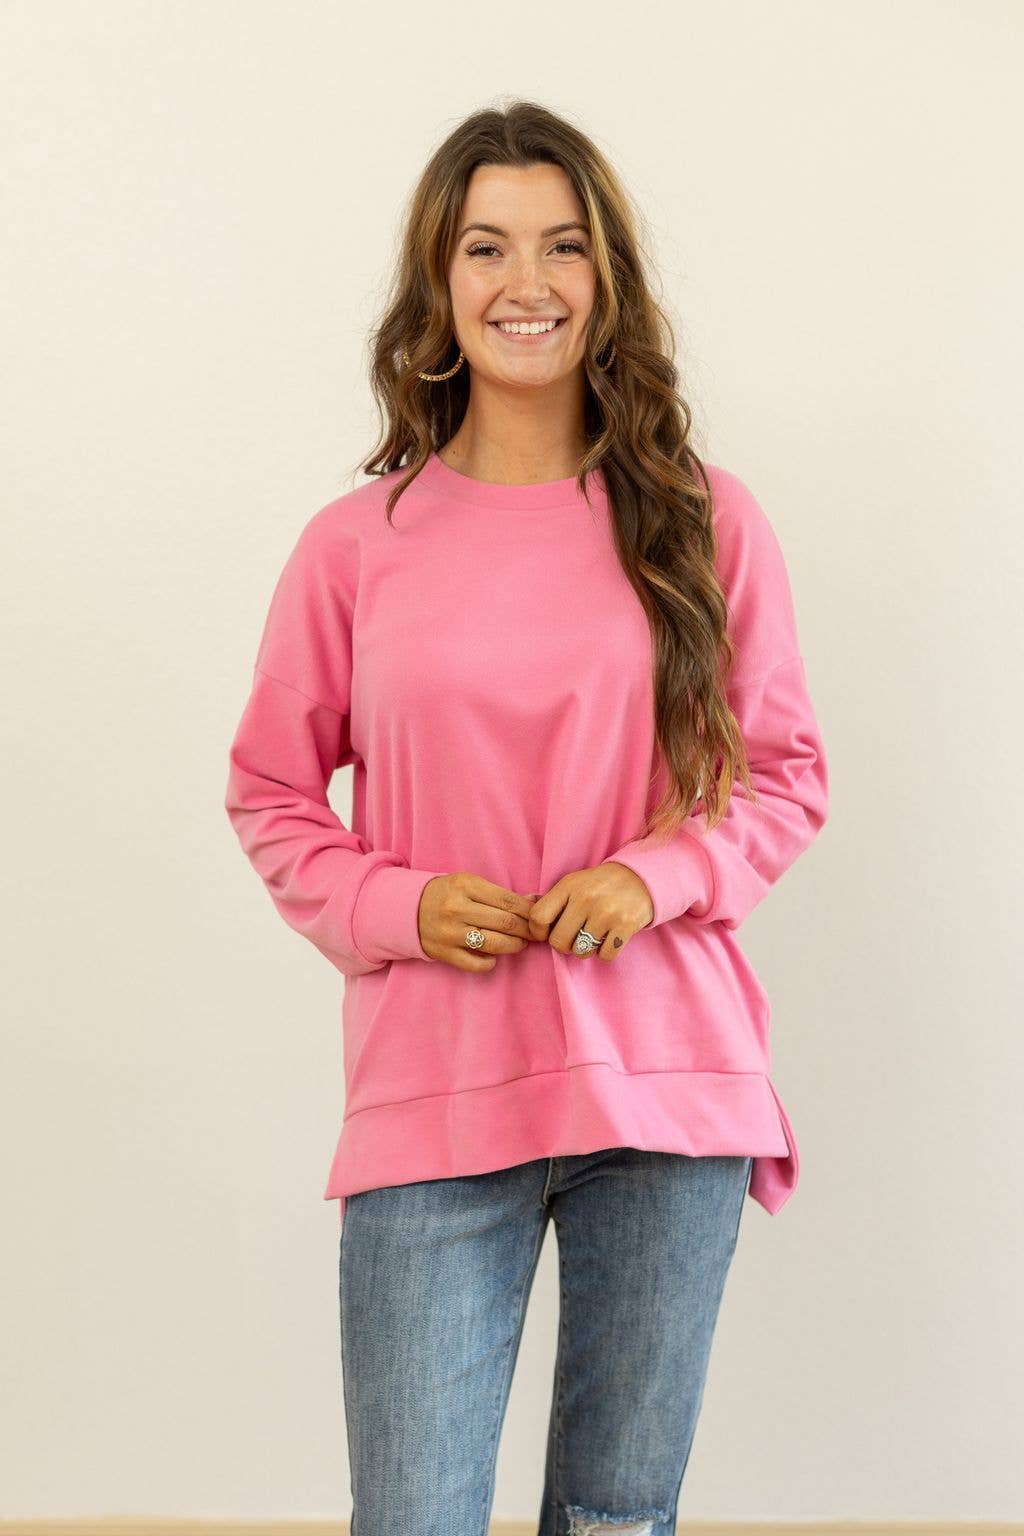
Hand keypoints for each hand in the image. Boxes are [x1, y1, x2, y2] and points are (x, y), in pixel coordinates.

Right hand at [417, 871, 545, 971]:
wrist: (407, 909)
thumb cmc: (446, 894)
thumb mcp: (469, 884)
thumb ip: (500, 894)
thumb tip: (534, 902)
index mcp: (465, 885)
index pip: (508, 901)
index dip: (530, 911)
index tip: (540, 917)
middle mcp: (457, 908)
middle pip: (505, 923)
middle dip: (527, 930)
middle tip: (535, 933)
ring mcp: (450, 932)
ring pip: (495, 944)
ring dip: (515, 946)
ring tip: (520, 943)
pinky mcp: (444, 953)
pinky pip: (477, 964)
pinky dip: (491, 962)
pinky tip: (494, 955)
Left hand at [527, 862, 653, 960]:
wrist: (640, 878)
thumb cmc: (599, 885)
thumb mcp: (573, 883)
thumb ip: (550, 899)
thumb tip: (523, 904)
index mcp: (568, 886)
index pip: (538, 917)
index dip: (538, 933)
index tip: (547, 933)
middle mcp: (586, 898)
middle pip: (558, 941)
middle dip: (564, 945)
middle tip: (573, 938)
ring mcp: (606, 912)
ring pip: (581, 951)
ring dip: (585, 950)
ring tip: (592, 936)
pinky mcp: (625, 925)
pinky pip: (605, 955)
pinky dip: (605, 952)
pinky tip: (608, 938)